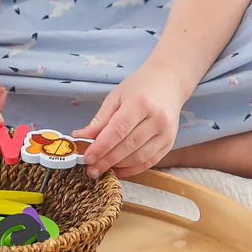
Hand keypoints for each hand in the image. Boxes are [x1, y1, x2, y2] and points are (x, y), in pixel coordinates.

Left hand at [71, 61, 185, 178]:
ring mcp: (166, 132)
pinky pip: (149, 161)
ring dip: (118, 166)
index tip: (87, 158)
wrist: (168, 81)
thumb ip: (100, 120)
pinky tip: (118, 169)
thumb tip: (81, 138)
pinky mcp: (170, 143)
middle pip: (128, 146)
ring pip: (139, 157)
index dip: (101, 147)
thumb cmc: (139, 87)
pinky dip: (132, 169)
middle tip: (91, 170)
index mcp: (141, 103)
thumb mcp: (116, 97)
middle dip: (107, 160)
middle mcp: (158, 119)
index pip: (118, 130)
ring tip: (102, 169)